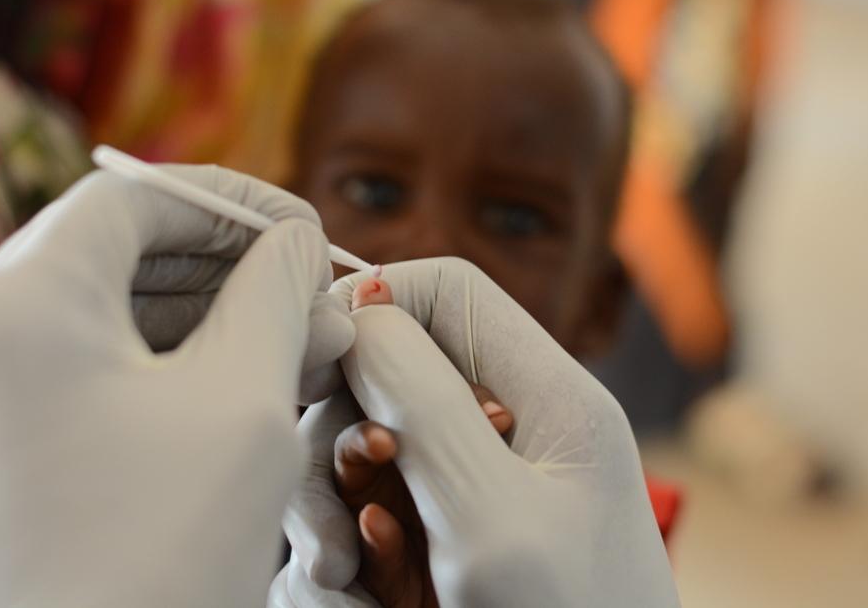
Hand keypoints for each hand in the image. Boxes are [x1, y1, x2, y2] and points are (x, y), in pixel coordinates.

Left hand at [0, 166, 354, 606]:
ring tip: (295, 347)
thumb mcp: (244, 403)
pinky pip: (81, 373)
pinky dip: (162, 368)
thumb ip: (277, 297)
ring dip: (205, 320)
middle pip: (116, 253)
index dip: (235, 204)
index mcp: (16, 302)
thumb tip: (298, 247)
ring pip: (103, 315)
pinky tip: (240, 387)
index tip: (306, 233)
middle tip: (313, 299)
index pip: (135, 197)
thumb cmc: (159, 560)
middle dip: (229, 269)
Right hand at [276, 258, 677, 606]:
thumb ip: (428, 402)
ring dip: (328, 506)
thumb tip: (361, 312)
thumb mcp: (495, 518)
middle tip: (334, 518)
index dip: (373, 302)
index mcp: (550, 398)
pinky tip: (354, 599)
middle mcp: (510, 432)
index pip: (448, 291)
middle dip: (337, 434)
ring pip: (361, 448)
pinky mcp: (443, 541)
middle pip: (390, 371)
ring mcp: (473, 489)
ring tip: (336, 579)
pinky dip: (342, 553)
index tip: (317, 358)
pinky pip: (364, 515)